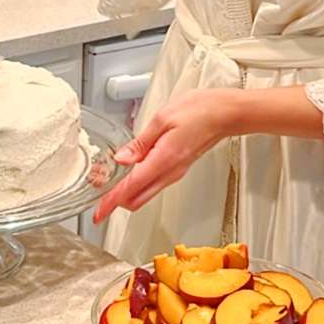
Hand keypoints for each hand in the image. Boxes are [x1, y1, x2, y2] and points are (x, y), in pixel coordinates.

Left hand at [93, 88, 242, 223]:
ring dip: (127, 192)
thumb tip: (121, 159)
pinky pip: (154, 184)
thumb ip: (140, 142)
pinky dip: (139, 183)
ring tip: (112, 178)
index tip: (97, 213)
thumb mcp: (162, 119)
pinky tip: (132, 169)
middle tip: (100, 189)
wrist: (225, 113)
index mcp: (164, 160)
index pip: (130, 188)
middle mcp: (170, 172)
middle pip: (137, 200)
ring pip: (145, 194)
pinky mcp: (178, 169)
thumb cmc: (199, 110)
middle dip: (116, 200)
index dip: (111, 202)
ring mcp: (175, 173)